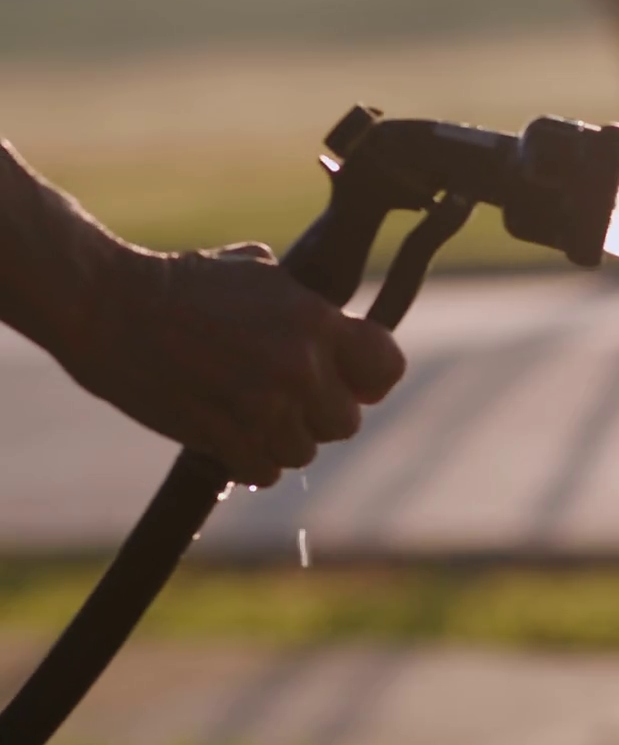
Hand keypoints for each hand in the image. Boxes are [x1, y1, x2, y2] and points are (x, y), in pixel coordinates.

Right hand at [62, 242, 405, 487]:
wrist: (106, 303)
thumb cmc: (182, 282)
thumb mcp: (259, 272)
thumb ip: (306, 305)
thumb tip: (337, 324)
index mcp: (316, 321)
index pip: (386, 367)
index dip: (369, 380)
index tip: (347, 380)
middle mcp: (299, 367)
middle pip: (345, 423)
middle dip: (317, 414)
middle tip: (281, 397)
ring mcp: (262, 406)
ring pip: (303, 452)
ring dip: (279, 439)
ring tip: (244, 410)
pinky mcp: (223, 438)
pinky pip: (264, 471)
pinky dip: (248, 461)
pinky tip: (225, 433)